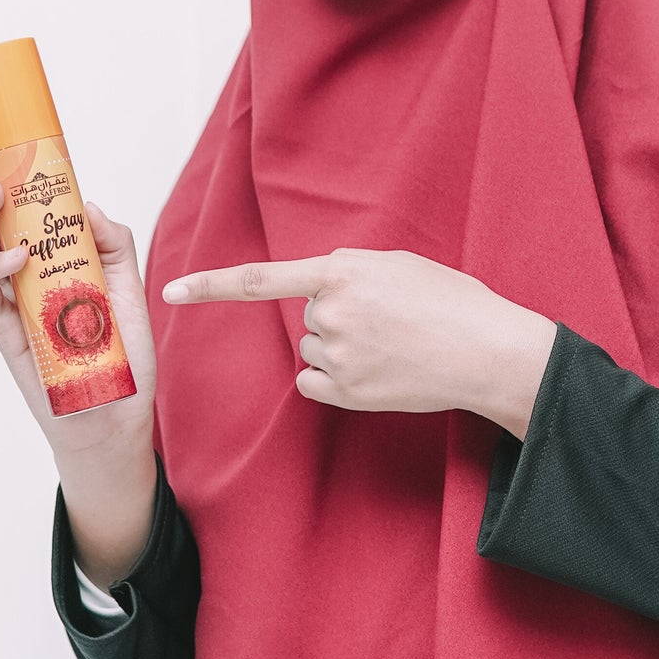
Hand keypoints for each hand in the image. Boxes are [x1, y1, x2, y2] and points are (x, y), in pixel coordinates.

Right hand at [0, 129, 157, 583]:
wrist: (116, 416)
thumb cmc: (120, 354)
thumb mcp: (130, 288)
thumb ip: (115, 244)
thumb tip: (87, 206)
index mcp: (48, 255)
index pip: (18, 203)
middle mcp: (20, 272)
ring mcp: (7, 300)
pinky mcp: (2, 331)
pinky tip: (14, 256)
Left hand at [161, 247, 556, 438]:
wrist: (487, 351)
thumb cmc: (451, 302)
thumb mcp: (398, 265)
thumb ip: (349, 272)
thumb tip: (318, 291)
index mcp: (341, 271)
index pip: (260, 280)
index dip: (211, 286)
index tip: (171, 290)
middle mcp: (330, 313)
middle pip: (306, 317)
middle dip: (337, 317)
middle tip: (388, 320)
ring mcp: (337, 356)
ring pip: (313, 350)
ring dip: (342, 348)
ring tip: (393, 346)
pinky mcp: (347, 393)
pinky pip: (315, 383)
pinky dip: (336, 380)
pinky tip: (376, 372)